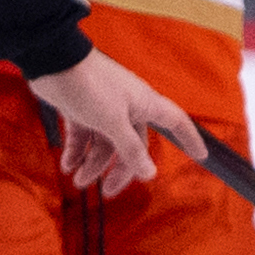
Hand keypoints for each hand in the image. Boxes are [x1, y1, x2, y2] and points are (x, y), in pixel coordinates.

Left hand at [30, 48, 202, 194]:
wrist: (53, 62)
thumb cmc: (90, 87)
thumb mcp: (112, 122)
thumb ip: (130, 149)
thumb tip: (149, 173)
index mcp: (144, 104)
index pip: (176, 122)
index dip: (190, 138)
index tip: (201, 156)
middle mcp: (128, 107)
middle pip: (132, 145)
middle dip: (120, 169)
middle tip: (108, 192)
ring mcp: (104, 108)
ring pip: (105, 143)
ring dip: (93, 164)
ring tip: (79, 181)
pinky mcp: (82, 109)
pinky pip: (85, 136)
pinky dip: (77, 152)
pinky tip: (68, 165)